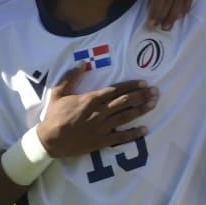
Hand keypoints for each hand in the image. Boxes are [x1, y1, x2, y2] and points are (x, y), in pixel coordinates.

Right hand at [36, 68, 157, 157]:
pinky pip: (121, 137)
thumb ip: (71, 77)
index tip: (143, 83)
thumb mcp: (59, 92)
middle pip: (125, 101)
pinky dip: (134, 133)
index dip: (131, 86)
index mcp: (90, 99)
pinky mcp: (101, 141)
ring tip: (154, 104)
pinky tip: (145, 129)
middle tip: (155, 91)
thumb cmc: (54, 115)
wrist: (50, 140)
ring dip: (141, 110)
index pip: (115, 90)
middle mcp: (99, 112)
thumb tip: (83, 63)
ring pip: (126, 116)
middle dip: (141, 96)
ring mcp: (101, 127)